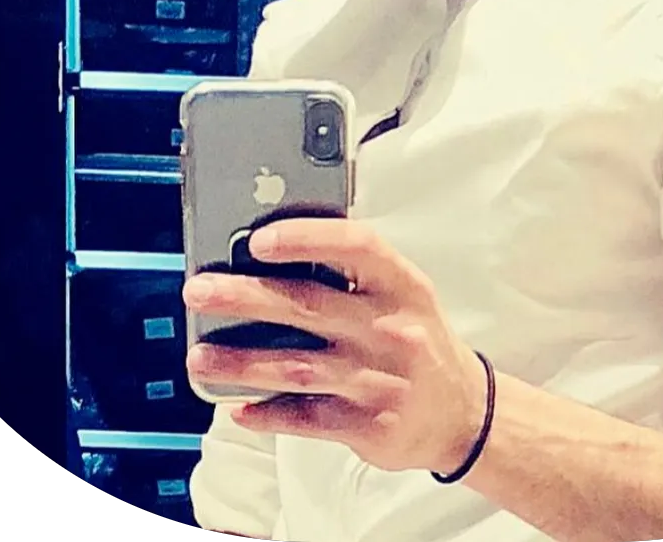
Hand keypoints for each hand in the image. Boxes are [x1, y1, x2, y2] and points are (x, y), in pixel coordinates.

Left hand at [182, 218, 489, 475]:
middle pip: (308, 306)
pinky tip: (236, 408)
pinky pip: (305, 418)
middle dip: (245, 297)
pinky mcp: (367, 425)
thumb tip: (274, 259)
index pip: (357, 247)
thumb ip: (354, 275)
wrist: (463, 413)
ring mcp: (379, 380)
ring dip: (240, 363)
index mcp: (403, 286)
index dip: (306, 238)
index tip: (258, 240)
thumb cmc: (418, 340)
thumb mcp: (405, 295)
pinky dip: (267, 414)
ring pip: (296, 367)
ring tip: (198, 358)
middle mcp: (392, 329)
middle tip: (198, 291)